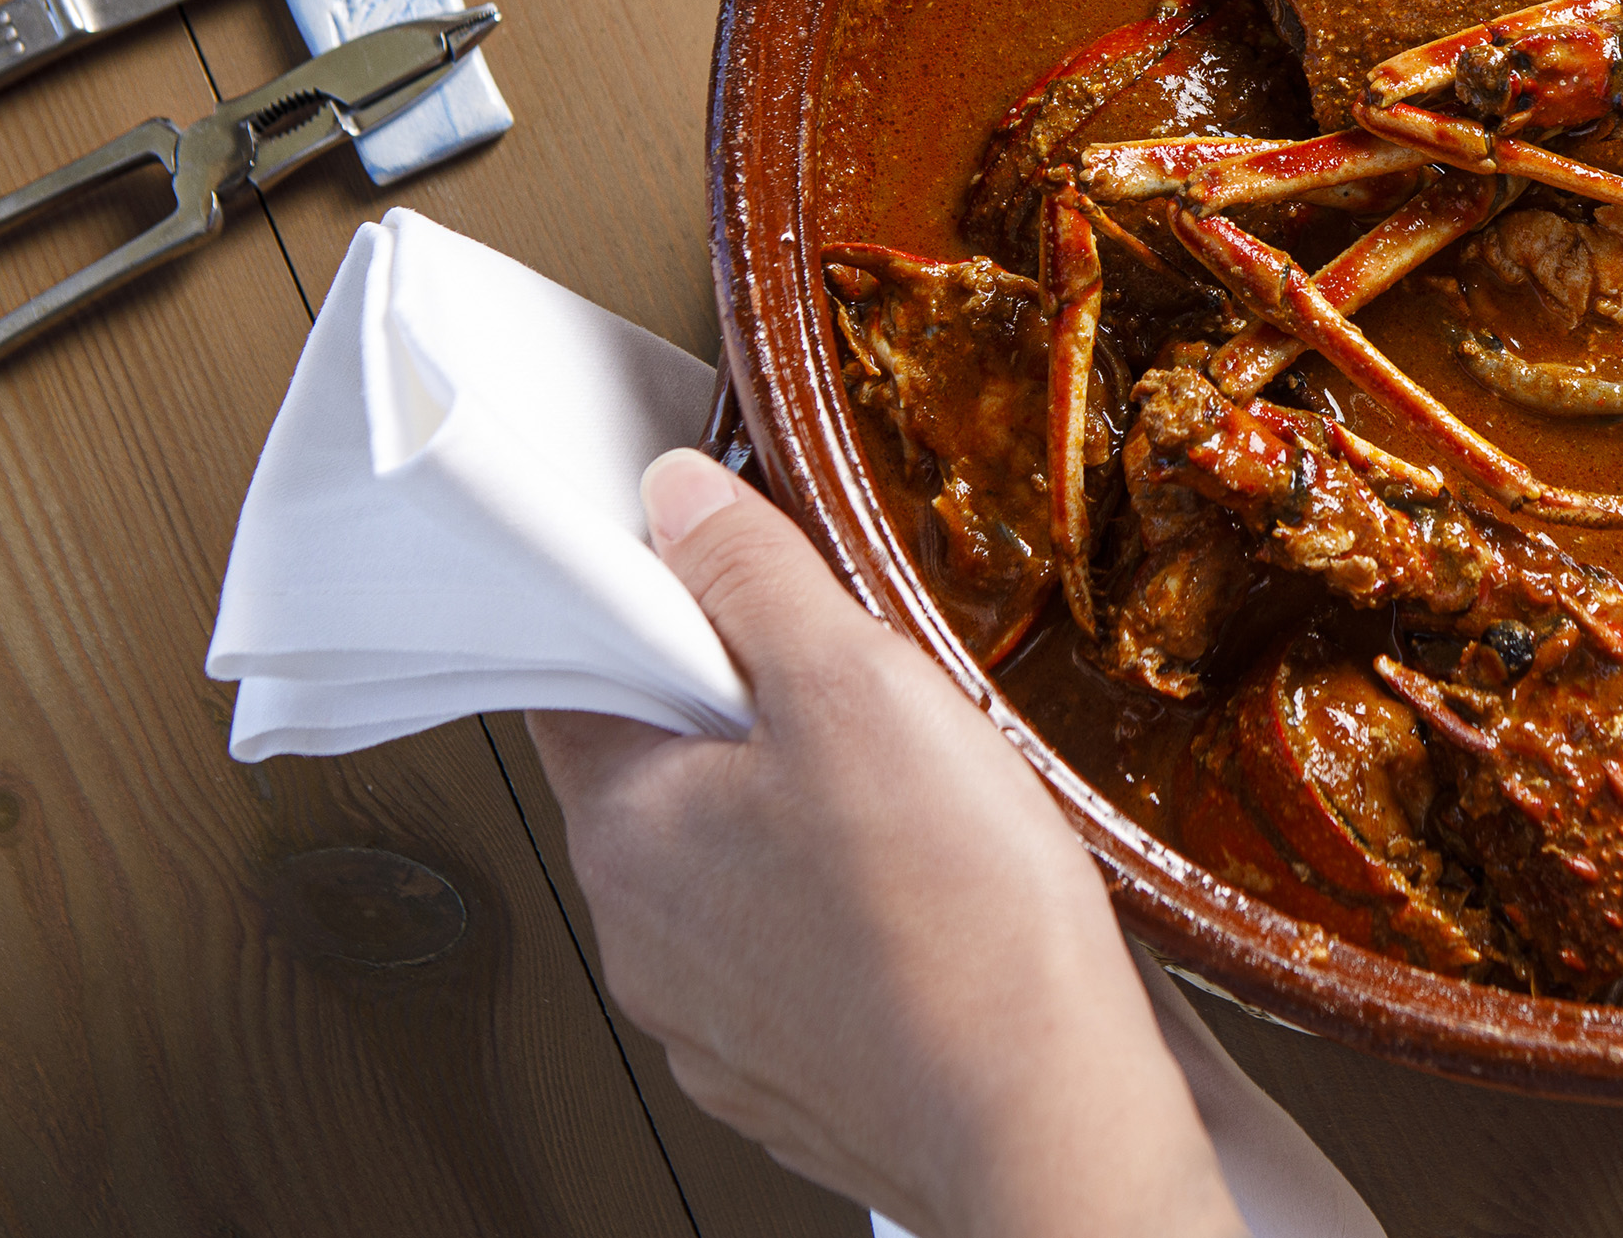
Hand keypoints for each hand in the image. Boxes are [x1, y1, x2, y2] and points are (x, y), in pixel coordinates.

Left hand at [529, 453, 1243, 1237]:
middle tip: (858, 685)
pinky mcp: (796, 1077)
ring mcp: (715, 1024)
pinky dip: (854, 916)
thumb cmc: (955, 925)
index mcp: (624, 832)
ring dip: (805, 819)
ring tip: (918, 798)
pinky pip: (801, 958)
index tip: (720, 576)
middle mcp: (643, 941)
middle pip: (661, 771)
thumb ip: (752, 576)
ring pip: (736, 869)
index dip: (650, 604)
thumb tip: (677, 501)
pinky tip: (936, 893)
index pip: (575, 674)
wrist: (1047, 1120)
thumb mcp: (855, 682)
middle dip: (750, 714)